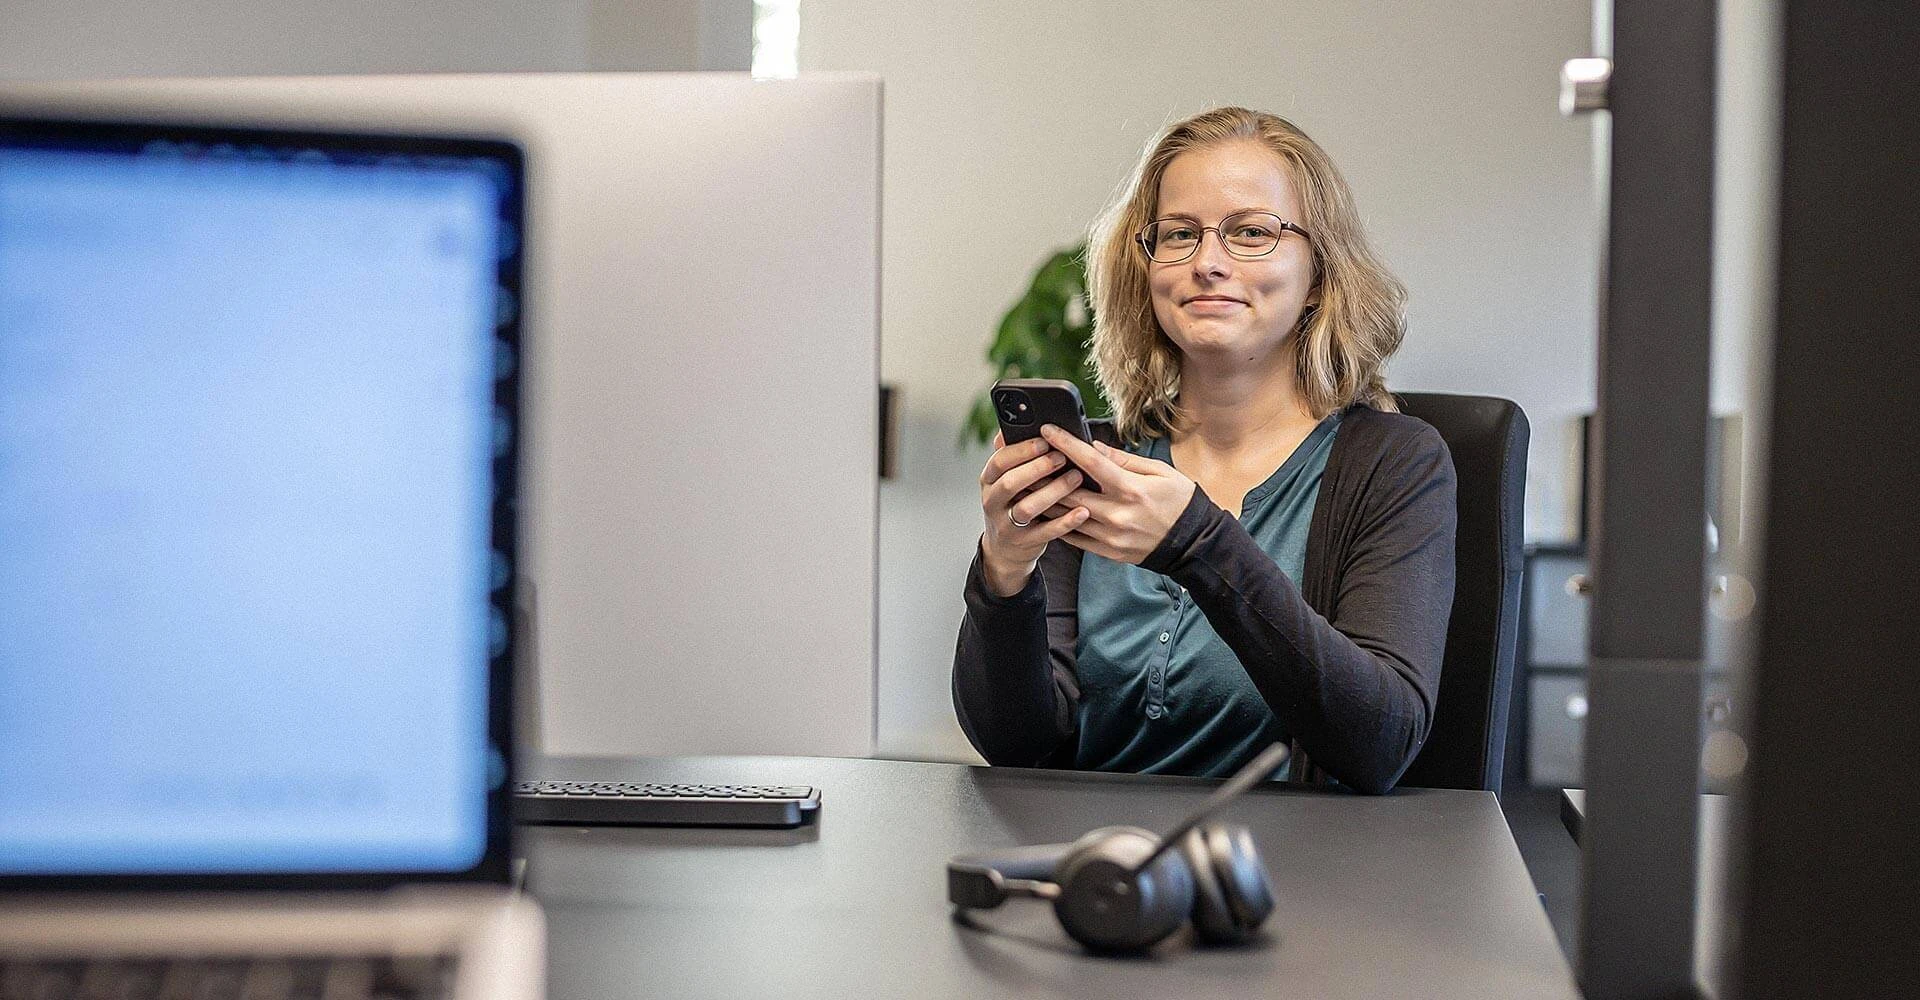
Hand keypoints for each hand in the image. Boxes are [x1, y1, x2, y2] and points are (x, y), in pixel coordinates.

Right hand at [977, 431, 1091, 595]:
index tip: (1046, 440)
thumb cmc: (1014, 501)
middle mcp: (993, 501)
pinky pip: (1045, 532)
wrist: (1006, 547)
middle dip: (1038, 468)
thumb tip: (1017, 422)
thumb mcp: (1006, 477)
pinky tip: (1083, 511)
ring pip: (1027, 507)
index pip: (1000, 460)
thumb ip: (1014, 454)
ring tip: (1076, 478)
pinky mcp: (1024, 542)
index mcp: (989, 480)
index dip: (1023, 450)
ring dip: (1053, 492)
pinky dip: (1065, 522)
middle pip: (1010, 482)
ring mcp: (1006, 524)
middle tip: (1062, 457)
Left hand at [1038, 424, 1195, 565]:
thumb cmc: (1179, 502)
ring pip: (1066, 517)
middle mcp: (1118, 514)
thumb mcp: (1160, 472)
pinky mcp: (1108, 552)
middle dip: (1045, 474)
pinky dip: (1058, 522)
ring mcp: (1111, 537)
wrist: (1193, 544)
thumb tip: (1094, 446)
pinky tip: (1046, 510)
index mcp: (1132, 490)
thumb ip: (1124, 460)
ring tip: (1028, 484)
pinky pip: (1074, 538)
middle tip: (1027, 459)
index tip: (1047, 430)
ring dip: (1045, 500)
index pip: (1091, 462)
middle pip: (1070, 492)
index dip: (1066, 444)